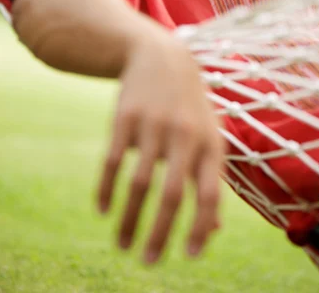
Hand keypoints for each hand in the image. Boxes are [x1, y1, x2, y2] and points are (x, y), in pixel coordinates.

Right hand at [98, 34, 223, 263]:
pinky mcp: (125, 117)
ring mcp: (153, 124)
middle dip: (159, 234)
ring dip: (129, 219)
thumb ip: (212, 179)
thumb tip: (215, 229)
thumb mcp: (209, 135)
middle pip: (172, 195)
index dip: (200, 228)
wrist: (162, 56)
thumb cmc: (190, 105)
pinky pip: (113, 161)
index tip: (188, 257)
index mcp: (210, 143)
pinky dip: (106, 190)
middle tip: (148, 263)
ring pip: (139, 183)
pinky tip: (103, 210)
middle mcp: (184, 135)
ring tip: (122, 246)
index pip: (209, 194)